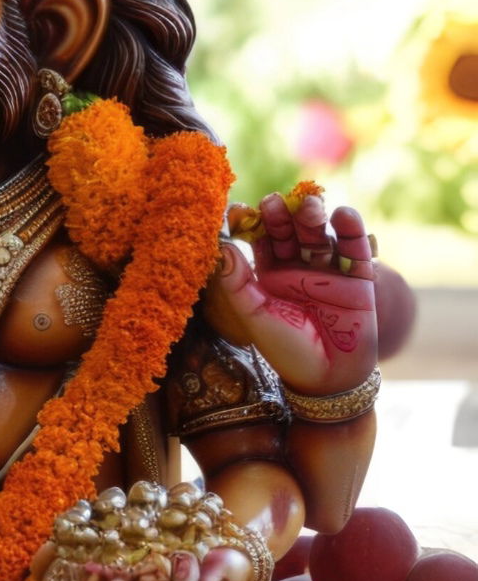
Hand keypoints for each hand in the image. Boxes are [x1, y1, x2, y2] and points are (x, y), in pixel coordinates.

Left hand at [211, 193, 376, 394]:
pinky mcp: (358, 276)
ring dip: (314, 217)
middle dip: (282, 215)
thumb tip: (222, 247)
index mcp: (270, 275)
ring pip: (320, 234)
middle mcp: (299, 267)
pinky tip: (343, 215)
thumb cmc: (286, 350)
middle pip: (290, 231)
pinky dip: (351, 230)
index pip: (260, 240)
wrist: (329, 378)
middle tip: (274, 202)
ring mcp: (329, 269)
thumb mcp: (255, 316)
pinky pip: (354, 248)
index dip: (250, 223)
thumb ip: (237, 283)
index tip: (238, 208)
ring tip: (309, 206)